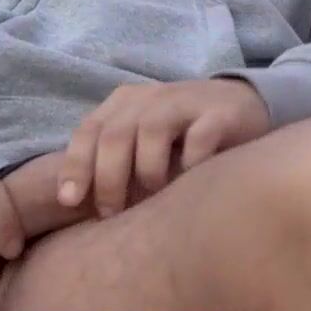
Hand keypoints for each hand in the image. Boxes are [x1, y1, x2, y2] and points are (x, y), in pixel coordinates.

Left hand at [58, 79, 270, 216]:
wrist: (241, 107)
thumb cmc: (182, 136)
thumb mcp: (141, 141)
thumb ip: (114, 160)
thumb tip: (77, 205)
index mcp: (124, 103)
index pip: (88, 131)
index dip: (76, 166)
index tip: (69, 202)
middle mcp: (150, 97)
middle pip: (115, 135)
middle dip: (109, 179)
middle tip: (112, 213)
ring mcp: (186, 101)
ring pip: (151, 132)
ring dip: (148, 172)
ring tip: (155, 196)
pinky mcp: (219, 114)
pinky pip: (198, 140)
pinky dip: (189, 165)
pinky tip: (190, 183)